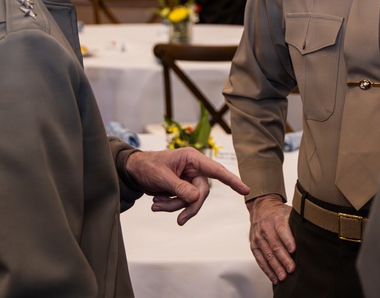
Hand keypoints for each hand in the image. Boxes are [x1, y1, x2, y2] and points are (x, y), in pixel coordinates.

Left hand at [124, 148, 248, 225]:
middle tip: (179, 221)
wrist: (134, 171)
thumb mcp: (162, 177)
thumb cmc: (147, 166)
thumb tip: (196, 198)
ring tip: (155, 204)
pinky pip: (182, 202)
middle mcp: (194, 168)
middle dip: (188, 206)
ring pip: (191, 200)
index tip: (246, 190)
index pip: (216, 170)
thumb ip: (180, 188)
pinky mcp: (182, 188)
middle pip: (202, 193)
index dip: (232, 180)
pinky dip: (170, 205)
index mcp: (192, 158)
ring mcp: (189, 179)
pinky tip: (156, 202)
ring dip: (174, 206)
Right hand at [246, 194, 294, 283]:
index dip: (288, 240)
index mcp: (277, 219)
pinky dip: (267, 270)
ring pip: (267, 255)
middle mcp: (266, 228)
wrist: (261, 207)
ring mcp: (258, 238)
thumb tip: (312, 233)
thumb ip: (297, 222)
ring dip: (275, 267)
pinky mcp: (254, 245)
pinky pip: (260, 260)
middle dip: (284, 259)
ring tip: (283, 277)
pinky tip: (274, 278)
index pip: (282, 230)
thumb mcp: (289, 212)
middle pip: (275, 245)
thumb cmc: (278, 212)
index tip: (294, 250)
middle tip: (291, 269)